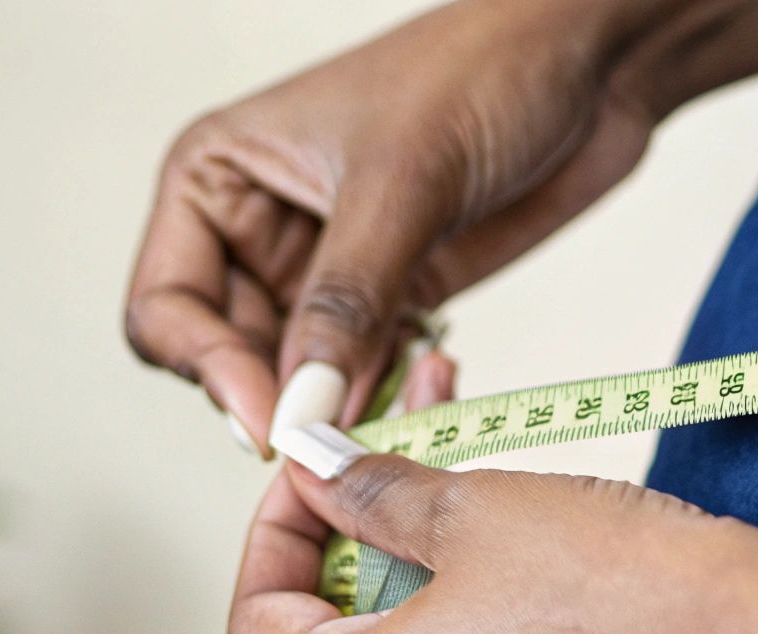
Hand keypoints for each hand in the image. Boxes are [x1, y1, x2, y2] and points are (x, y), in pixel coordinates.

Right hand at [124, 0, 757, 454]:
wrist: (591, 64)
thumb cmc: (482, 70)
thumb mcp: (401, 181)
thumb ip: (346, 299)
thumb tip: (301, 407)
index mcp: (216, 178)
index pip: (166, 310)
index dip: (210, 373)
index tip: (275, 424)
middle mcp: (259, 230)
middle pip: (227, 360)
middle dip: (277, 405)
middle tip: (335, 445)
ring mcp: (329, 270)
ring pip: (299, 380)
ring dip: (336, 413)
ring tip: (387, 427)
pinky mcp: (396, 297)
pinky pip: (364, 376)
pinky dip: (385, 403)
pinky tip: (424, 403)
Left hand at [229, 367, 757, 633]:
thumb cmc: (624, 586)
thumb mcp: (477, 508)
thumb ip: (369, 495)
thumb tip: (314, 473)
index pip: (256, 620)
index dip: (279, 528)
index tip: (324, 473)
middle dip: (370, 550)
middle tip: (417, 465)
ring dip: (436, 601)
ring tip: (495, 515)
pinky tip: (551, 597)